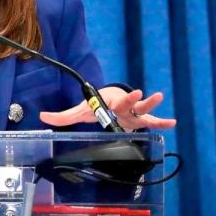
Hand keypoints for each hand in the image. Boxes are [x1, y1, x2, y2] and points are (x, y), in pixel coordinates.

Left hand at [39, 87, 175, 130]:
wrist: (110, 102)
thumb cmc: (96, 106)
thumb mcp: (81, 110)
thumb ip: (63, 116)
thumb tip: (42, 116)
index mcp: (108, 102)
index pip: (113, 101)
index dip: (118, 100)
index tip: (127, 92)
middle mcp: (122, 105)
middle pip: (129, 103)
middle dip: (133, 99)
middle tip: (139, 92)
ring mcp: (132, 112)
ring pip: (142, 109)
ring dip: (150, 104)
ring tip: (159, 97)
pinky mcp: (139, 120)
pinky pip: (151, 121)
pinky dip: (162, 122)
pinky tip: (173, 122)